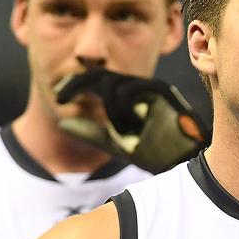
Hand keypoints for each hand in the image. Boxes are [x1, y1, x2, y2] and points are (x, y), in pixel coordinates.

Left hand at [55, 69, 208, 172]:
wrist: (179, 164)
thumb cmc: (153, 155)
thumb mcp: (114, 145)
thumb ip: (91, 133)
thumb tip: (62, 124)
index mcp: (124, 98)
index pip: (95, 80)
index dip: (74, 84)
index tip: (58, 98)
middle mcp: (136, 88)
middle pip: (100, 75)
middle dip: (78, 85)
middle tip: (61, 98)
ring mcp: (149, 88)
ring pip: (114, 82)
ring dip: (111, 110)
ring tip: (124, 131)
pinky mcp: (163, 91)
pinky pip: (133, 88)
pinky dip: (125, 104)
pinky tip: (132, 124)